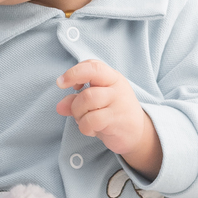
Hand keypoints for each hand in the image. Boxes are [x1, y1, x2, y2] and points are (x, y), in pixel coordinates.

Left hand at [56, 59, 161, 179]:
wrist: (138, 132)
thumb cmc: (112, 113)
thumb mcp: (94, 103)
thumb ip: (76, 100)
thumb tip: (59, 107)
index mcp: (111, 77)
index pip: (92, 65)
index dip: (74, 72)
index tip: (62, 84)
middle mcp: (116, 87)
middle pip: (87, 89)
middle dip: (75, 104)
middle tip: (77, 112)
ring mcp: (119, 102)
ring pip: (88, 100)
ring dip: (79, 114)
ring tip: (85, 121)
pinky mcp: (118, 119)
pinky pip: (92, 120)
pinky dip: (85, 127)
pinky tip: (93, 130)